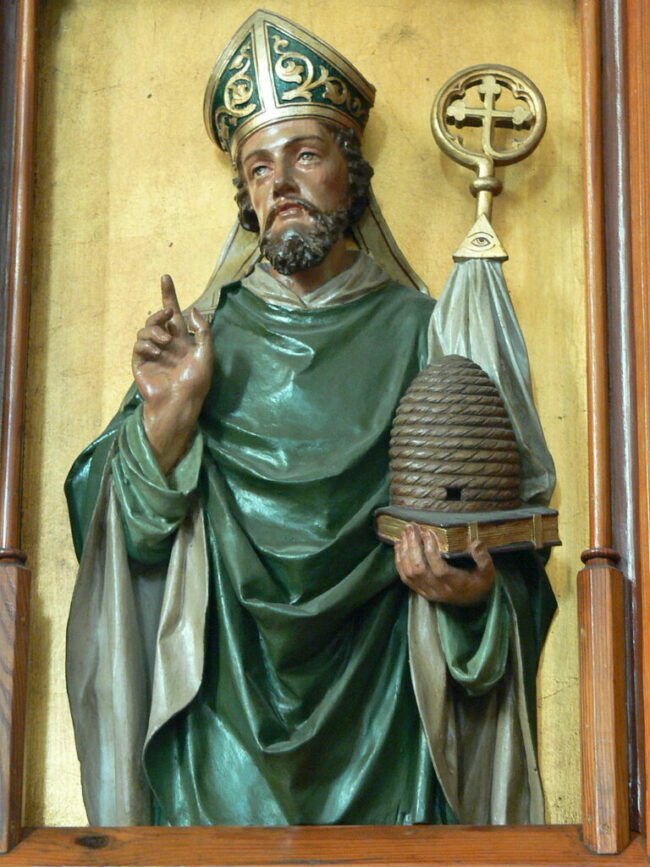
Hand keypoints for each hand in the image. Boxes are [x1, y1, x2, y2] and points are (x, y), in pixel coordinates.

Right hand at [132, 275, 213, 473]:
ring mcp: (152, 353)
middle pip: (158, 317)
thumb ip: (202, 330)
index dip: (170, 296)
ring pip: (146, 328)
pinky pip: (139, 344)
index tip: (165, 277)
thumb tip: (191, 310)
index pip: (176, 315)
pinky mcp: (140, 361)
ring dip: (155, 331)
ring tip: (164, 344)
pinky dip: (146, 344)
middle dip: (161, 309)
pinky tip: (156, 353)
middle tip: (168, 314)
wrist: (178, 401)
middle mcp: (167, 344)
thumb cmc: (195, 381)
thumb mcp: (206, 353)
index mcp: (183, 341)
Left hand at [394, 523, 494, 606]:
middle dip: (413, 546)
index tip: (428, 532)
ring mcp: (427, 592)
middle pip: (419, 569)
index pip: (439, 569)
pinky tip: (399, 546)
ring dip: (404, 551)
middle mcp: (438, 590)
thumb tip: (475, 543)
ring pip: (409, 573)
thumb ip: (483, 557)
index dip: (431, 551)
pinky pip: (405, 578)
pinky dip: (399, 560)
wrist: (473, 602)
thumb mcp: (488, 571)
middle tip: (411, 527)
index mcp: (455, 585)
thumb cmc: (480, 583)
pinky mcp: (420, 591)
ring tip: (405, 532)